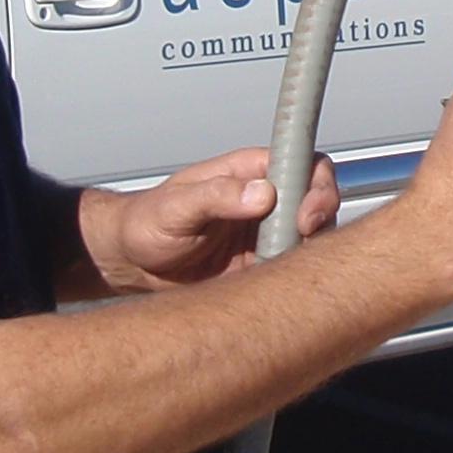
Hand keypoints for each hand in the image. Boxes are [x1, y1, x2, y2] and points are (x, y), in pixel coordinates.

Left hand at [86, 148, 344, 293]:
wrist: (131, 262)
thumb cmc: (146, 222)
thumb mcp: (176, 206)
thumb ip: (217, 196)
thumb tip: (262, 193)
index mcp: (250, 173)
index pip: (304, 164)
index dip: (317, 186)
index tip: (305, 215)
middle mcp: (265, 201)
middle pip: (318, 202)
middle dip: (321, 223)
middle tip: (300, 243)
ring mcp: (266, 234)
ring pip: (312, 239)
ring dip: (308, 253)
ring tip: (279, 267)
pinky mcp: (261, 266)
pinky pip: (291, 269)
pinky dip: (293, 279)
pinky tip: (274, 287)